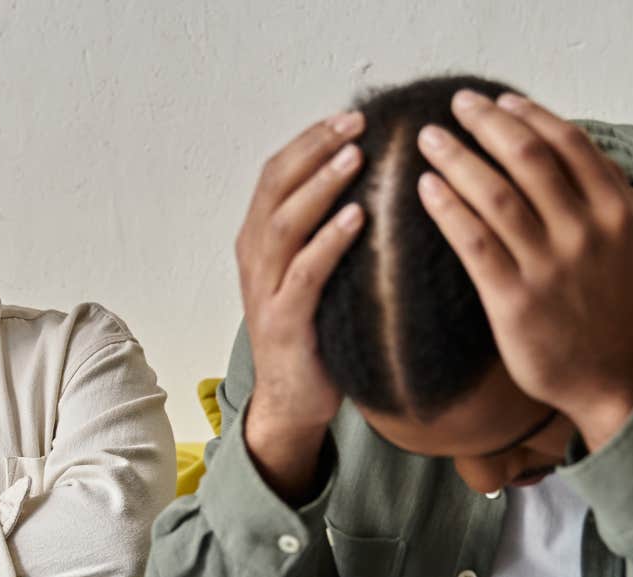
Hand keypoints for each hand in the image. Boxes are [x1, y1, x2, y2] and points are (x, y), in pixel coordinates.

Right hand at [234, 111, 368, 496]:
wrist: (292, 404)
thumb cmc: (315, 333)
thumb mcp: (317, 273)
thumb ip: (329, 233)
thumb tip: (377, 185)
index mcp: (260, 240)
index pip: (277, 173)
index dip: (310, 140)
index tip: (349, 116)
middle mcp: (255, 257)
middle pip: (276, 186)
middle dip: (315, 149)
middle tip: (356, 123)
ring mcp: (265, 289)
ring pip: (285, 222)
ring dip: (320, 185)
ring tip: (354, 157)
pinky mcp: (284, 321)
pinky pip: (305, 273)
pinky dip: (329, 242)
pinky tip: (357, 219)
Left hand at [416, 90, 632, 448]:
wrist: (614, 379)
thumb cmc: (617, 308)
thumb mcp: (632, 243)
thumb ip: (607, 193)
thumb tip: (567, 144)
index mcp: (616, 212)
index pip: (568, 143)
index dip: (529, 114)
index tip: (499, 99)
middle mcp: (585, 232)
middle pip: (527, 157)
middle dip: (487, 122)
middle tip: (457, 104)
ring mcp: (549, 267)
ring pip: (495, 195)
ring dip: (458, 158)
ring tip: (429, 138)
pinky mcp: (514, 300)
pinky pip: (473, 242)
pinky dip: (447, 208)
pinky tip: (425, 188)